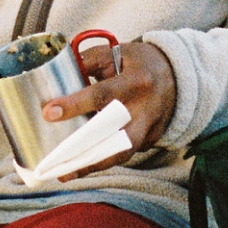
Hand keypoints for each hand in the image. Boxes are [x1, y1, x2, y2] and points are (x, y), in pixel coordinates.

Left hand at [41, 40, 175, 179]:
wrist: (178, 76)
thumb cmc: (139, 63)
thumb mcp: (115, 53)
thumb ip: (86, 62)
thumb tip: (54, 77)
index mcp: (136, 81)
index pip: (103, 95)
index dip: (75, 104)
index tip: (50, 112)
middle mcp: (146, 108)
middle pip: (115, 137)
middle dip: (84, 151)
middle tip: (55, 162)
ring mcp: (151, 128)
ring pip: (121, 154)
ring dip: (92, 165)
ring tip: (65, 173)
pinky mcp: (151, 140)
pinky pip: (124, 153)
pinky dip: (102, 160)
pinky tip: (80, 165)